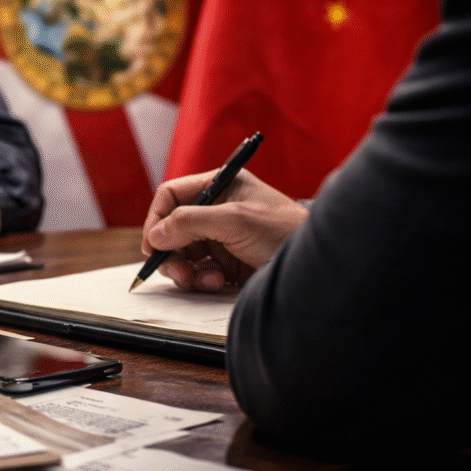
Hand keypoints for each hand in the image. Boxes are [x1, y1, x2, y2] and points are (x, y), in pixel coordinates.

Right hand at [141, 169, 307, 291]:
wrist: (317, 267)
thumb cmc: (285, 232)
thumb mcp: (234, 220)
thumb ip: (190, 222)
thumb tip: (155, 235)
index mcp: (220, 186)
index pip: (172, 196)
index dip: (157, 219)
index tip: (153, 245)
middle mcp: (217, 210)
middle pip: (172, 229)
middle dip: (171, 252)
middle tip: (177, 272)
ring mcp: (221, 238)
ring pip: (182, 254)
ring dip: (186, 270)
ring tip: (199, 281)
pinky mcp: (228, 264)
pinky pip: (199, 272)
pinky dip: (202, 280)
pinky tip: (218, 283)